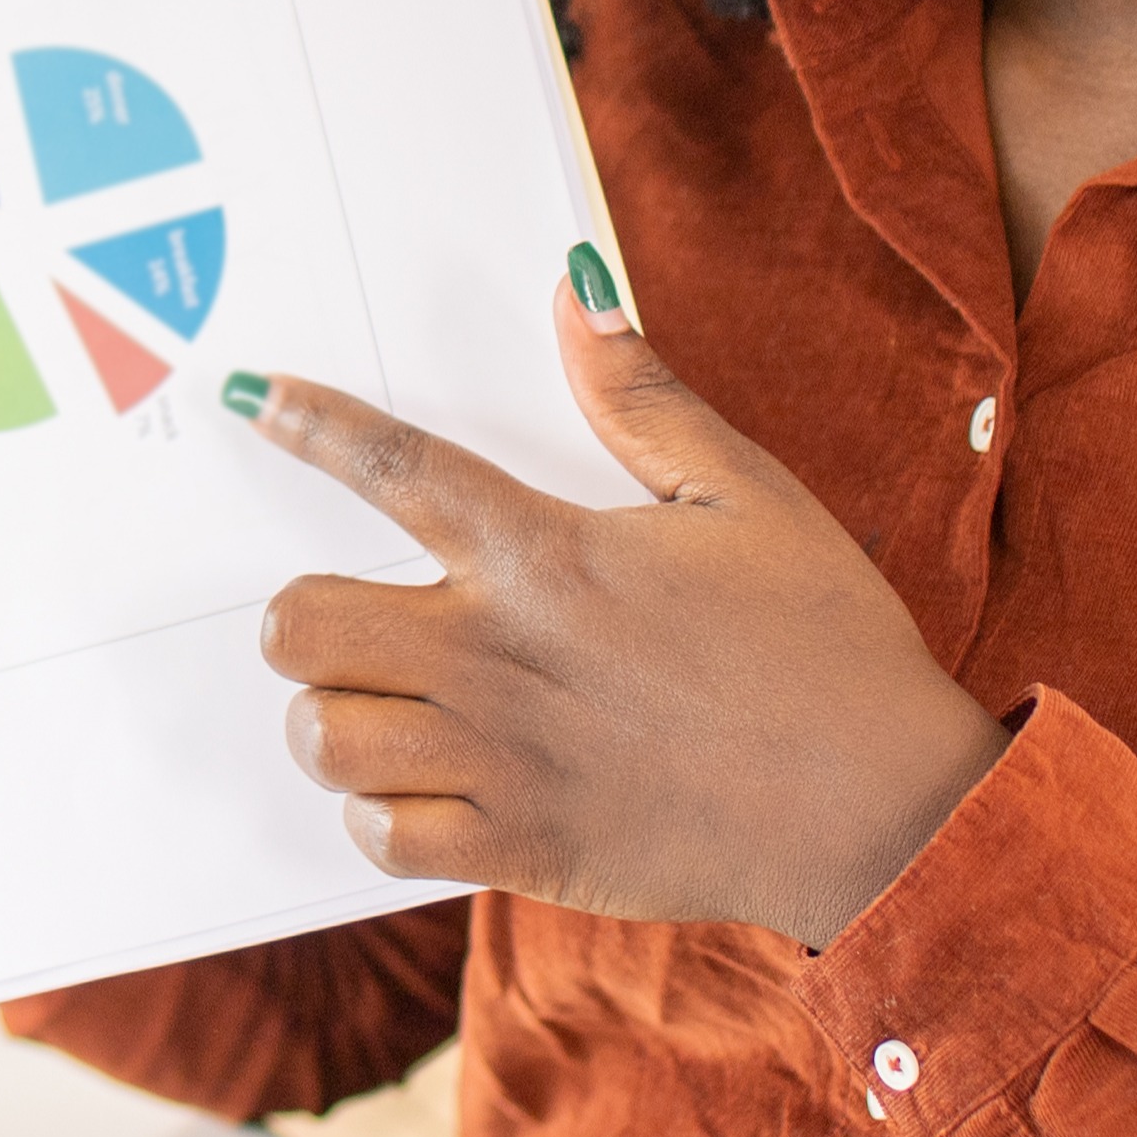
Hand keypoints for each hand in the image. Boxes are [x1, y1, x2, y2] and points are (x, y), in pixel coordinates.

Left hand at [241, 266, 1005, 947]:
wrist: (882, 805)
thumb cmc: (825, 641)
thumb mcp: (748, 492)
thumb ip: (641, 397)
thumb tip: (578, 285)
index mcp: (548, 555)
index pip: (394, 468)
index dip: (311, 424)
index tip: (254, 395)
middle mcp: (500, 655)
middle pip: (300, 626)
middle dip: (308, 616)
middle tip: (362, 619)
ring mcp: (501, 761)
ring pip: (322, 738)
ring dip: (338, 720)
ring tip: (392, 708)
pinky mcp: (520, 850)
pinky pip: (381, 839)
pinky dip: (384, 816)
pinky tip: (431, 788)